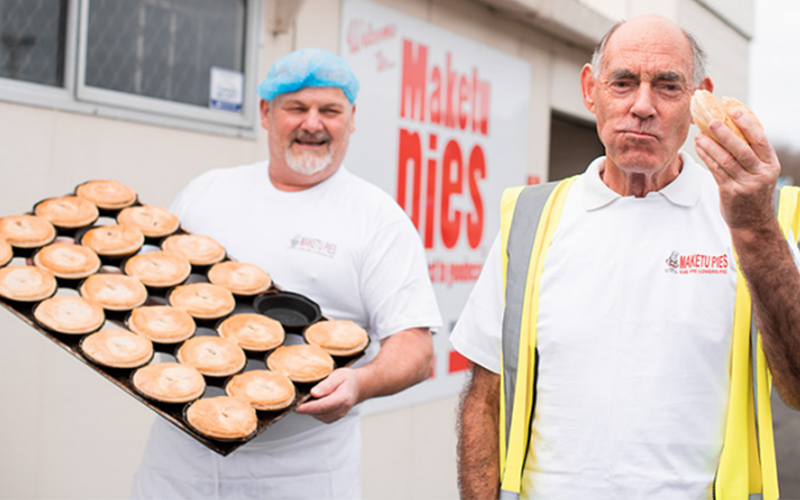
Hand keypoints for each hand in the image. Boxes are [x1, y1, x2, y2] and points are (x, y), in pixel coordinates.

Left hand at [294, 368, 360, 423]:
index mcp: (343, 398)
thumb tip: (313, 393)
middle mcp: (341, 410)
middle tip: (296, 400)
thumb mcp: (338, 375)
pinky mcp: (334, 417)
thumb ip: (326, 385)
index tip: (297, 407)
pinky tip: (314, 402)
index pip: (323, 406)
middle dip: (306, 408)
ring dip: (310, 409)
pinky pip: (320, 416)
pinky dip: (314, 411)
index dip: (309, 408)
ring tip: (306, 399)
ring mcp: (338, 415)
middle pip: (319, 413)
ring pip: (318, 416)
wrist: (358, 386)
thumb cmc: (348, 379)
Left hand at [694, 109, 781, 231]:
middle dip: (725, 134)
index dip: (747, 124)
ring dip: (710, 145)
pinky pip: (716, 171)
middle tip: (712, 121)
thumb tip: (734, 125)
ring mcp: (746, 184)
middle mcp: (761, 174)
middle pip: (741, 150)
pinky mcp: (730, 192)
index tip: (734, 110)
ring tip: (699, 134)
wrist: (753, 221)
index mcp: (770, 164)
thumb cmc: (754, 189)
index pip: (760, 140)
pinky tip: (700, 148)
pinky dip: (706, 157)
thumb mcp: (761, 171)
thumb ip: (752, 152)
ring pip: (725, 160)